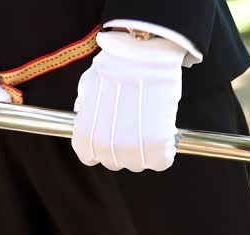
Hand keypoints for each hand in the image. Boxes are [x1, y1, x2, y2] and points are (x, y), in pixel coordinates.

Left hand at [72, 32, 185, 171]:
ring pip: (138, 164)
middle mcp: (104, 147)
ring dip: (145, 151)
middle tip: (135, 130)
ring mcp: (130, 148)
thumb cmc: (115, 66)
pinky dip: (164, 154)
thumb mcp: (88, 87)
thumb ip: (86, 106)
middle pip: (114, 162)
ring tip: (151, 131)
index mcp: (85, 136)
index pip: (88, 157)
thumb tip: (84, 112)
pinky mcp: (155, 145)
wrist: (140, 56)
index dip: (101, 147)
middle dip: (123, 148)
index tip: (112, 138)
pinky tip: (165, 138)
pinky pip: (160, 162)